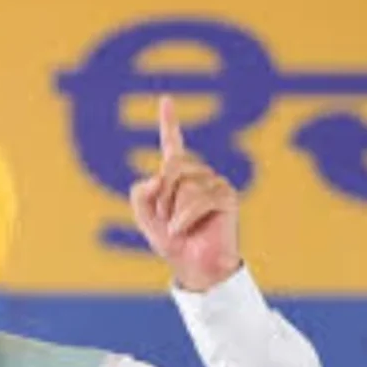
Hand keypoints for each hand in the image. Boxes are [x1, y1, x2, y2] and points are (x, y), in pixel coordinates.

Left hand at [129, 96, 241, 291]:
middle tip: (166, 220)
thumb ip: (139, 195)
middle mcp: (199, 174)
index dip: (169, 122)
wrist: (194, 266)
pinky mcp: (227, 197)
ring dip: (172, 211)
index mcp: (178, 177)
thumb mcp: (145, 219)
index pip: (173, 145)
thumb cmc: (172, 243)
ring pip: (182, 184)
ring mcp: (215, 183)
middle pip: (171, 167)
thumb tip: (157, 177)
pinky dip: (184, 218)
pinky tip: (184, 230)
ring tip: (179, 228)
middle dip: (161, 197)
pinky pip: (197, 198)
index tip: (166, 99)